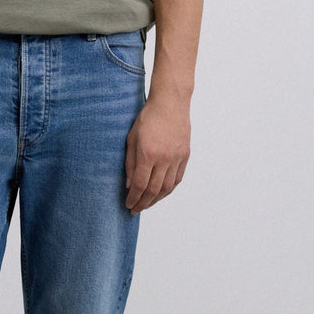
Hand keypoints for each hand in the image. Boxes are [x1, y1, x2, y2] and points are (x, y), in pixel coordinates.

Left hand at [124, 90, 190, 212]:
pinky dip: (168, 189)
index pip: (140, 185)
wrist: (170, 103)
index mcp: (148, 154)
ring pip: (167, 187)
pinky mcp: (185, 155)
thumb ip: (130, 163)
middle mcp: (164, 158)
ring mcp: (176, 158)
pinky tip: (161, 194)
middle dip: (143, 203)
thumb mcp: (132, 139)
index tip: (128, 205)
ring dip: (156, 199)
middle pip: (154, 190)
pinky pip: (177, 179)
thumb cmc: (147, 118)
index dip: (134, 198)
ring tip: (147, 204)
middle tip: (135, 210)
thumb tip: (130, 185)